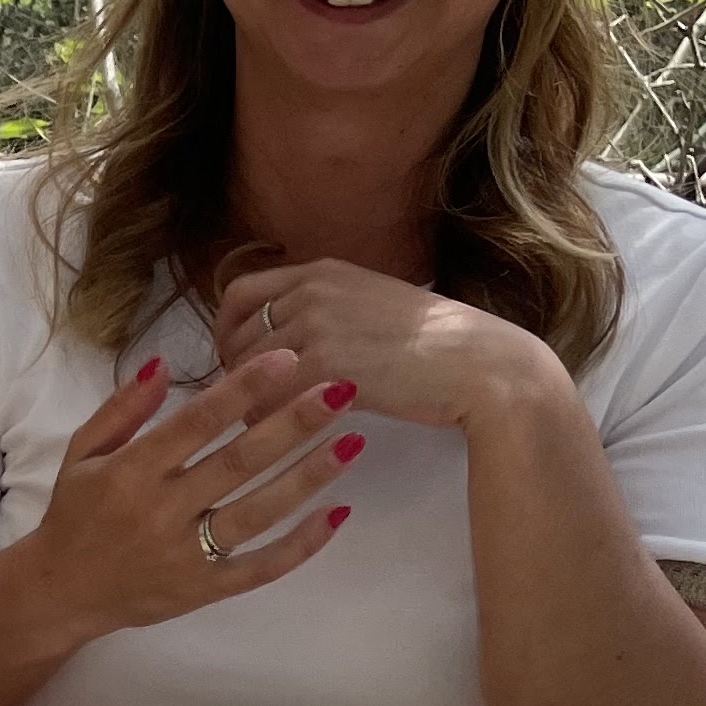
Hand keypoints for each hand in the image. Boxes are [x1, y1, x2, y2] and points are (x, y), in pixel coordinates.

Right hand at [24, 345, 360, 641]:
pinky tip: (337, 513)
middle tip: (341, 389)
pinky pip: (261, 567)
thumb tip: (163, 363)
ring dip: (309, 476)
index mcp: (132, 472)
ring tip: (352, 441)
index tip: (288, 359)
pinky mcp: (205, 589)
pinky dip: (301, 545)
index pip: (197, 422)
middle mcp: (162, 511)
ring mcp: (187, 554)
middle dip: (293, 423)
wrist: (60, 593)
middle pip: (239, 462)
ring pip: (259, 511)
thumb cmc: (74, 514)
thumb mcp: (80, 453)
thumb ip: (121, 409)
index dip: (244, 389)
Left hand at [214, 258, 559, 431]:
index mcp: (322, 271)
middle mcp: (312, 289)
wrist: (481, 364)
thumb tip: (285, 338)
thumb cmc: (436, 345)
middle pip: (238, 334)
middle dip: (234, 372)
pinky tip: (285, 434)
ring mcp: (318, 322)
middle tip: (248, 404)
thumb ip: (327, 310)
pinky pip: (271, 395)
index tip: (229, 360)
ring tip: (266, 424)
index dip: (224, 330)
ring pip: (249, 368)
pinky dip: (269, 419)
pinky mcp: (328, 362)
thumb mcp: (372, 304)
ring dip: (249, 400)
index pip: (240, 292)